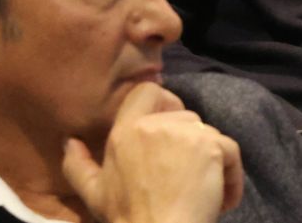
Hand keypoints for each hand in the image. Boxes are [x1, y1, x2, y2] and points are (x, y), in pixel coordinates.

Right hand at [63, 83, 241, 222]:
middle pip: (184, 116)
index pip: (147, 91)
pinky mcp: (211, 147)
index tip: (170, 124)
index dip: (163, 102)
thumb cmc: (128, 218)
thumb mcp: (94, 195)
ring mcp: (185, 133)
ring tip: (205, 193)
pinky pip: (230, 152)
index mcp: (126, 131)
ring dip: (212, 162)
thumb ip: (77, 165)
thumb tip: (69, 141)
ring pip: (208, 134)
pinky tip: (223, 200)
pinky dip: (232, 177)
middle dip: (190, 143)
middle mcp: (155, 125)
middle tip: (186, 175)